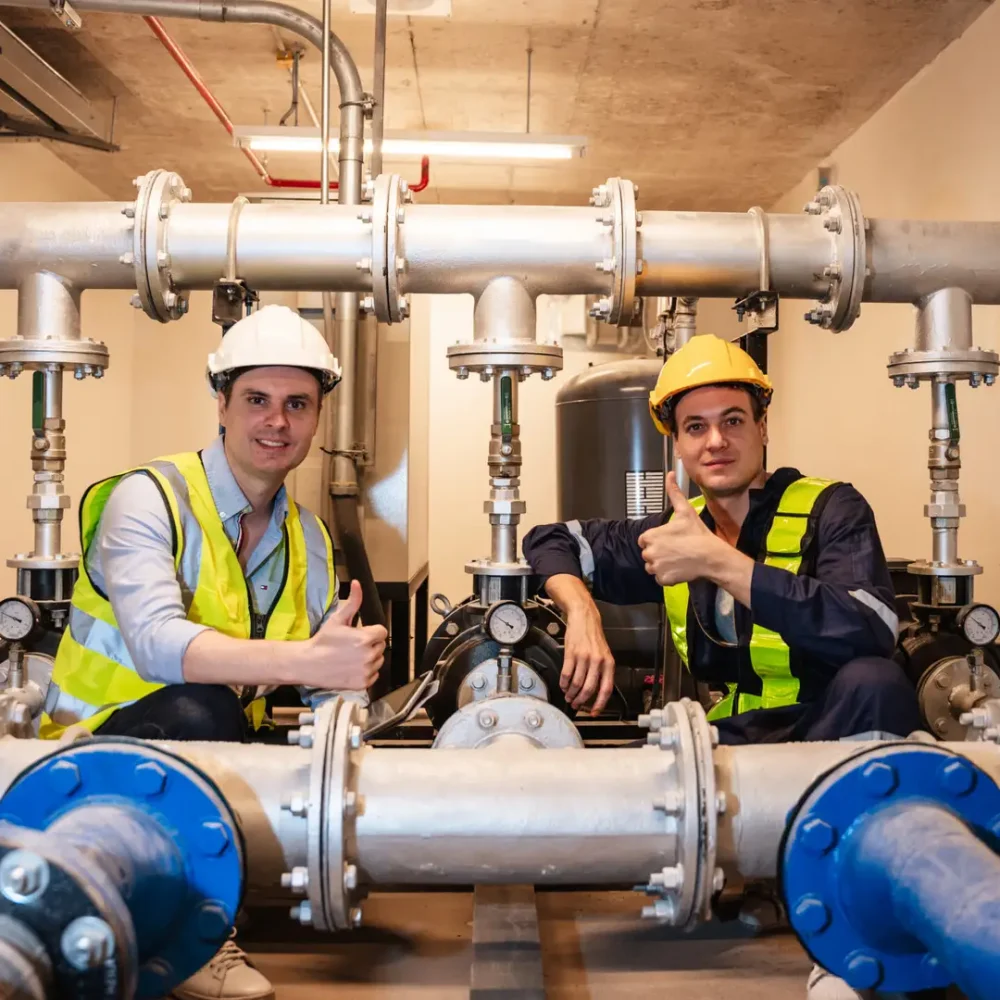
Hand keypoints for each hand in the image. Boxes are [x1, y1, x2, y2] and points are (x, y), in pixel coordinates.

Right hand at [306, 580, 386, 689]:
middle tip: (353, 646)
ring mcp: (366, 671)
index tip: (358, 634)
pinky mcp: (362, 684)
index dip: (370, 632)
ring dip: (370, 658)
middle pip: (381, 646)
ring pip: (378, 661)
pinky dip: (366, 672)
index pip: (381, 632)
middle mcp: (369, 655)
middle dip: (370, 644)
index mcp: (366, 638)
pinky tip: (352, 668)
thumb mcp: (338, 619)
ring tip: (351, 657)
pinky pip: (374, 676)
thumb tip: (358, 583)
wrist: (307, 664)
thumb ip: (353, 602)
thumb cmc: (322, 640)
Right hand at [561, 601, 615, 714]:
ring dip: (571, 693)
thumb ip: (602, 671)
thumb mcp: (604, 654)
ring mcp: (584, 657)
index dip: (600, 703)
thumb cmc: (594, 637)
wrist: (584, 618)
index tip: (594, 712)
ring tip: (569, 696)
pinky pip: (567, 673)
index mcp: (608, 663)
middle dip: (581, 700)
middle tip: (576, 705)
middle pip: (589, 688)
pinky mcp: (571, 653)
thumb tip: (596, 691)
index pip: (606, 689)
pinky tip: (563, 685)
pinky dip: (564, 683)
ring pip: (577, 683)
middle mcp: (598, 661)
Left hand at [638, 472, 722, 586]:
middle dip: (659, 552)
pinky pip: (659, 578)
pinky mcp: (663, 579)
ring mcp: (655, 567)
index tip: (669, 540)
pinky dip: (667, 576)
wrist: (711, 556)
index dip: (656, 539)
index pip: (645, 540)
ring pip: (652, 567)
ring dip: (661, 564)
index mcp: (650, 536)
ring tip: (678, 559)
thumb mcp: (685, 511)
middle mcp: (649, 552)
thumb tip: (670, 474)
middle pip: (648, 553)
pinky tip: (679, 568)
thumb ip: (674, 493)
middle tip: (676, 549)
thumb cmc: (697, 533)